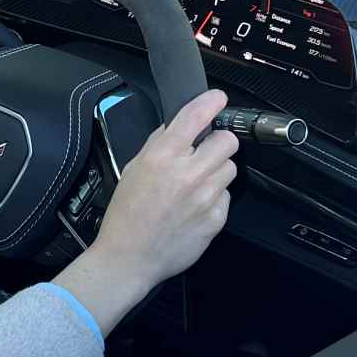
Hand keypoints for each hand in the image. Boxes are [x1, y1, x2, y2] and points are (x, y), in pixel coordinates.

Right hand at [55, 89, 238, 334]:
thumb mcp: (133, 170)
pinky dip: (215, 197)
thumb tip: (178, 128)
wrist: (130, 257)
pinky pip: (226, 196)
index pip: (195, 116)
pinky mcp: (217, 217)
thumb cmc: (126, 215)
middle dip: (217, 144)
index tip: (218, 98)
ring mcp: (206, 196)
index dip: (211, 102)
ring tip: (197, 184)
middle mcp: (188, 172)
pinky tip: (196, 207)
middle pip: (227, 141)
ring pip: (230, 168)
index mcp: (162, 156)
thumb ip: (157, 146)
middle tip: (204, 153)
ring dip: (217, 171)